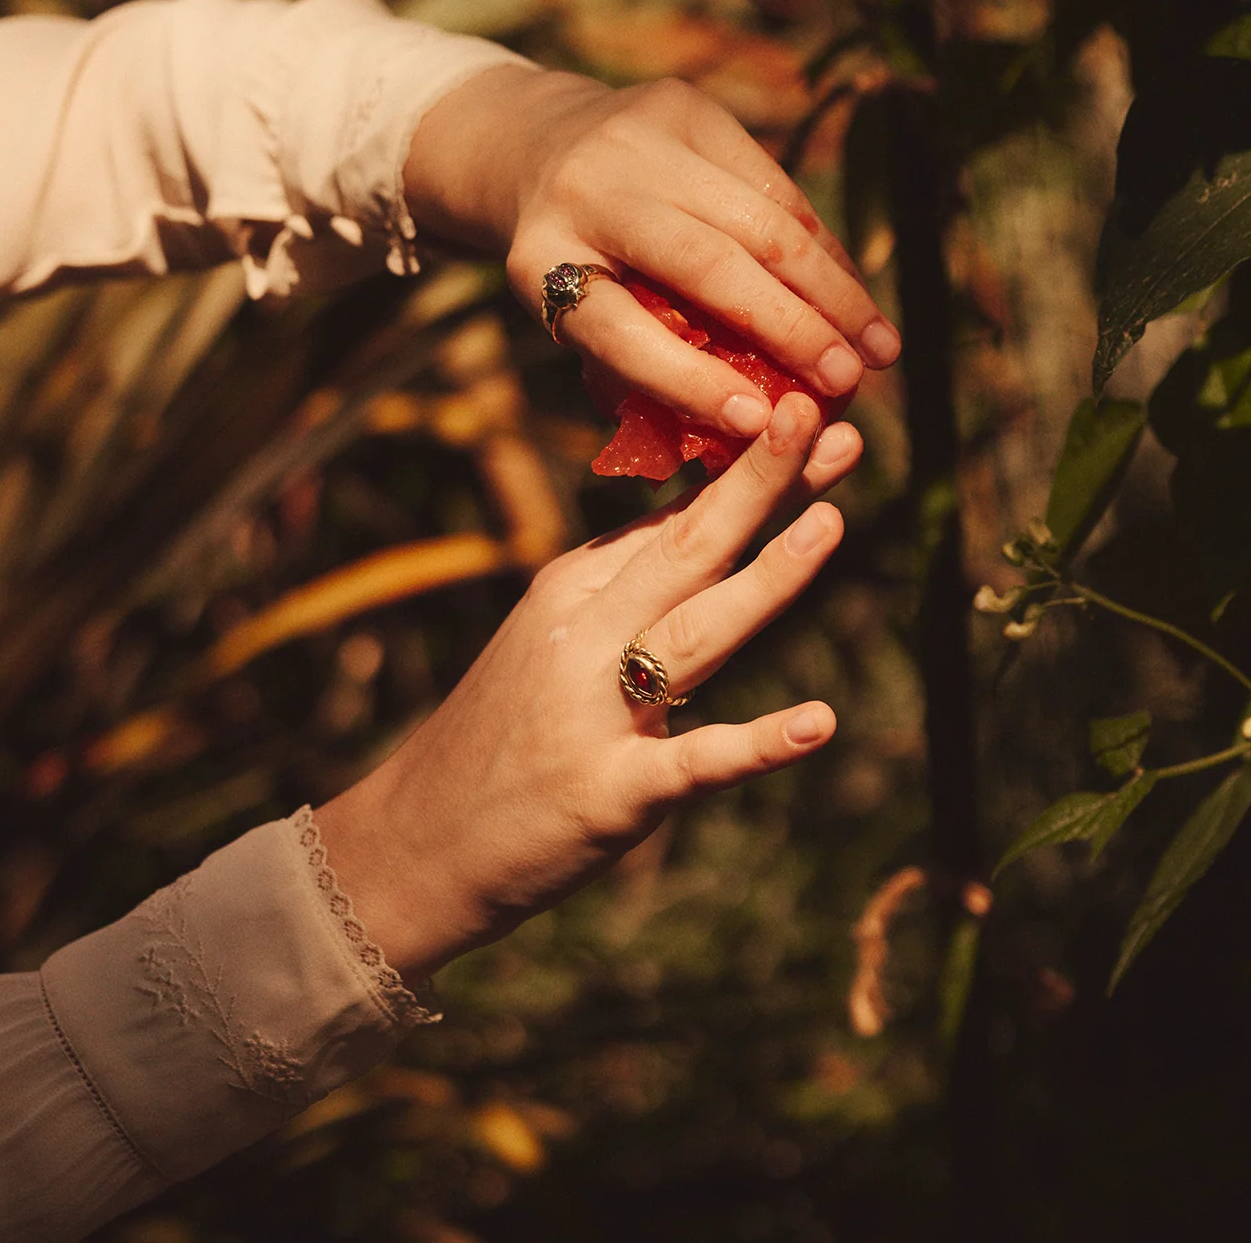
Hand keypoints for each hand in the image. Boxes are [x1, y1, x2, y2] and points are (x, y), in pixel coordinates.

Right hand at [313, 395, 855, 976]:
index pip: (672, 516)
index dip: (744, 466)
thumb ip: (622, 583)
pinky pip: (694, 762)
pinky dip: (757, 743)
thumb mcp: (549, 638)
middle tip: (830, 417)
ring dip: (768, 576)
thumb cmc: (500, 734)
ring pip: (696, 631)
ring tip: (833, 521)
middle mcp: (582, 636)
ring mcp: (594, 712)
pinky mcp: (610, 792)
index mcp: (571, 591)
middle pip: (688, 549)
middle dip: (763, 481)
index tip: (801, 408)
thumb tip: (700, 517)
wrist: (416, 842)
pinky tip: (818, 723)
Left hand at [403, 65, 899, 440]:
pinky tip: (855, 295)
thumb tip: (744, 427)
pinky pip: (777, 187)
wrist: (535, 143)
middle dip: (793, 331)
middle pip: (707, 267)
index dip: (688, 381)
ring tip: (880, 350)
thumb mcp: (573, 316)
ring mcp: (639, 138)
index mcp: (543, 261)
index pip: (619, 332)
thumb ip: (637, 365)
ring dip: (834, 291)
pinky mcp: (687, 105)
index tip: (757, 424)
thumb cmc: (571, 262)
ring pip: (761, 221)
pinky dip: (825, 248)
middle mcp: (587, 191)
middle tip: (849, 385)